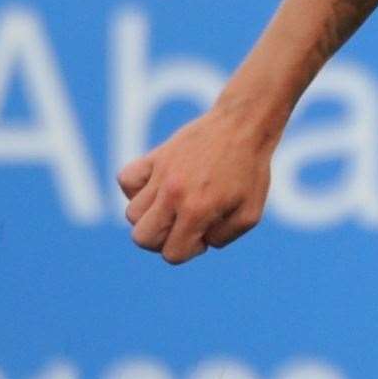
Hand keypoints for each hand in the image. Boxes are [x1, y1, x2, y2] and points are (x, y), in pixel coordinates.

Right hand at [118, 105, 277, 263]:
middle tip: (186, 223)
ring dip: (152, 216)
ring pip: (132, 213)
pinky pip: (126, 179)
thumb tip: (199, 241)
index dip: (189, 250)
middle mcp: (174, 193)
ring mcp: (161, 174)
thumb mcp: (250, 213)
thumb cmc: (251, 170)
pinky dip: (136, 189)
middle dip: (164, 240)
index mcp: (198, 210)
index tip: (205, 232)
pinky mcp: (155, 156)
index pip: (172, 253)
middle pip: (142, 238)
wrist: (244, 125)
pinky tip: (158, 187)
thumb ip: (223, 237)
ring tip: (177, 202)